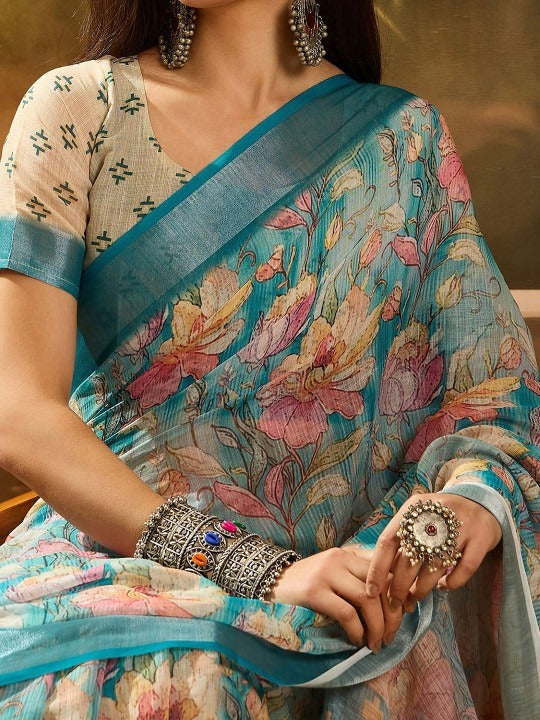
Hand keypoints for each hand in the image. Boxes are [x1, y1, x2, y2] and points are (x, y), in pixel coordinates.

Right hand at [266, 545, 399, 651]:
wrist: (268, 583)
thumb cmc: (305, 585)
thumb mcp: (333, 575)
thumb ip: (355, 580)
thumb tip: (389, 603)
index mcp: (347, 554)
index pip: (383, 570)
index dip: (398, 593)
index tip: (401, 615)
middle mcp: (339, 559)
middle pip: (379, 585)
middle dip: (391, 615)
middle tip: (390, 637)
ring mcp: (326, 573)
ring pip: (366, 600)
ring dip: (377, 627)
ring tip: (376, 644)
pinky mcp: (313, 591)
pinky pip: (347, 613)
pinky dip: (357, 631)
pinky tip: (357, 641)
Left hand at [364, 492, 501, 634]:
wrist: (480, 502)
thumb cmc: (440, 517)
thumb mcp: (418, 517)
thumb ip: (402, 539)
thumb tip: (381, 576)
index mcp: (413, 508)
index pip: (387, 541)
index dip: (377, 568)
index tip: (370, 591)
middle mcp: (435, 515)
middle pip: (410, 557)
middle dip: (399, 585)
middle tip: (395, 602)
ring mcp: (460, 526)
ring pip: (435, 566)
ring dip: (422, 588)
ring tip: (416, 597)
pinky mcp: (481, 538)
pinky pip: (464, 569)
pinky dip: (451, 583)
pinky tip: (443, 585)